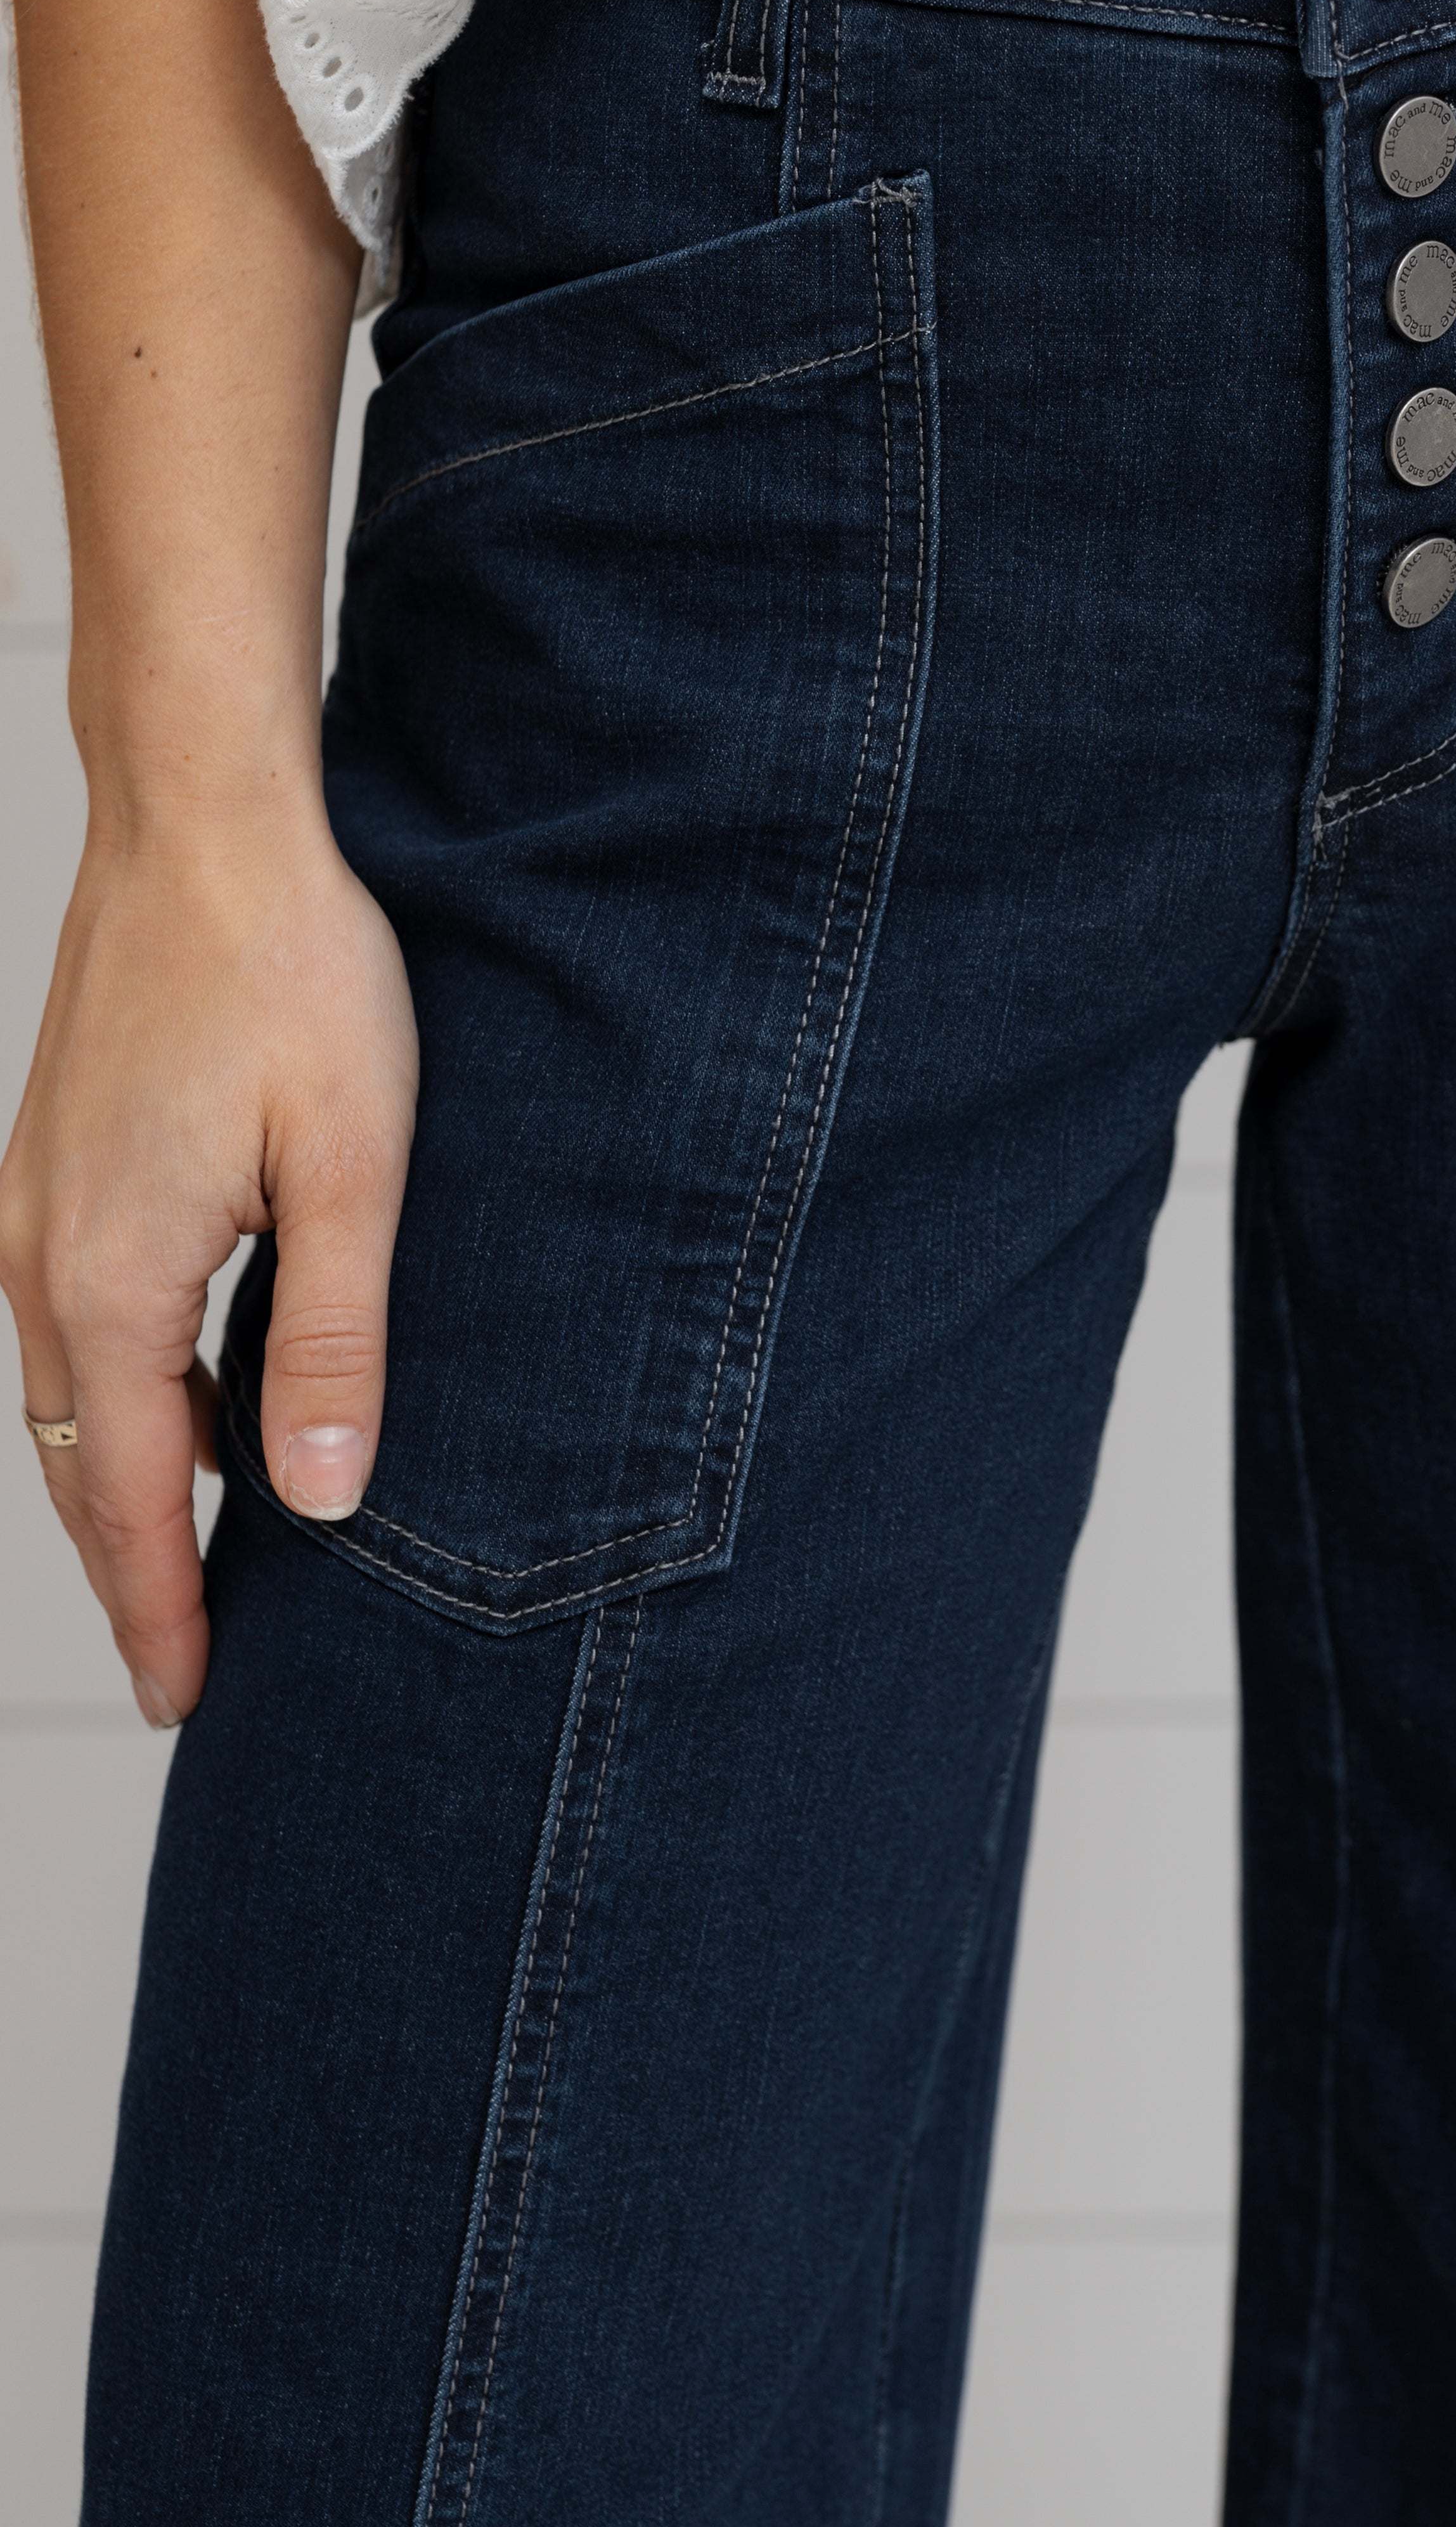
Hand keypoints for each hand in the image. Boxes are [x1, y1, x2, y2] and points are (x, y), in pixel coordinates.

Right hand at [0, 801, 416, 1726]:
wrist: (201, 827)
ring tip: (186, 1568)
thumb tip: (322, 1507)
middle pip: (82, 1467)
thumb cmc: (292, 972)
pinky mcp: (51, 1162)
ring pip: (69, 1399)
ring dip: (121, 1488)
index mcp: (112, 1278)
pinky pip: (70, 1324)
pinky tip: (181, 1411)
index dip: (167, 1608)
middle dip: (131, 1574)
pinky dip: (117, 1398)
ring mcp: (30, 1207)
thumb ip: (333, 1344)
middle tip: (186, 1669)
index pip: (137, 1500)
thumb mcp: (352, 1167)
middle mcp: (40, 1257)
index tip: (193, 1699)